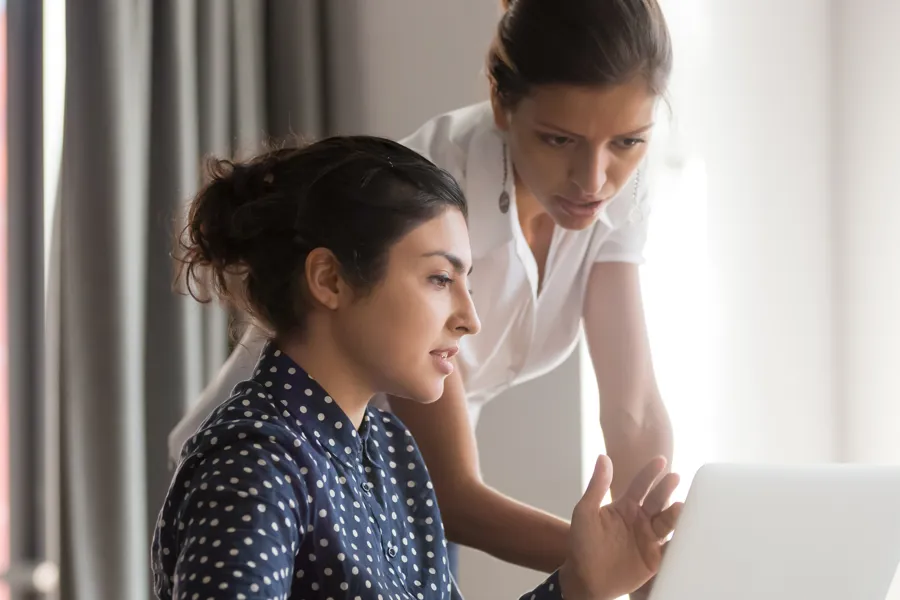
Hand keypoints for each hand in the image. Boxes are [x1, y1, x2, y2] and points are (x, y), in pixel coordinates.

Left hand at [559, 456, 681, 599]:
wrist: (585, 580)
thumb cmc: (582, 544)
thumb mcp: (585, 512)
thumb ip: (596, 486)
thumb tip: (603, 457)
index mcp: (625, 506)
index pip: (640, 485)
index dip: (650, 473)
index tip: (660, 460)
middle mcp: (640, 520)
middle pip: (657, 501)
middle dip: (665, 489)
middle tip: (674, 477)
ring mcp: (649, 539)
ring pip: (666, 523)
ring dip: (674, 514)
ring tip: (681, 506)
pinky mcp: (655, 559)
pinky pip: (671, 548)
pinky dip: (681, 541)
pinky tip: (687, 533)